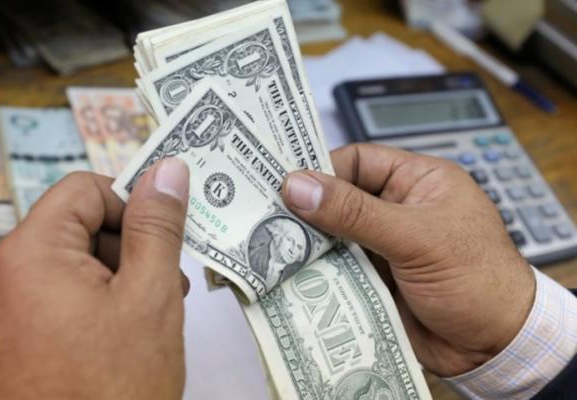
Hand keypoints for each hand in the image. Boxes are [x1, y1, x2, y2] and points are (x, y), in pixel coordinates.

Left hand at [0, 158, 189, 399]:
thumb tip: (168, 170)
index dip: (131, 204)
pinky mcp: (6, 343)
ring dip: (114, 279)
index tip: (165, 235)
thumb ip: (158, 226)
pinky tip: (121, 338)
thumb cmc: (114, 387)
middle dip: (127, 248)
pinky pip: (52, 301)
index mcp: (30, 252)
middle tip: (167, 283)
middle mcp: (2, 276)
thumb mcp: (150, 294)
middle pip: (74, 227)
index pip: (84, 190)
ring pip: (67, 266)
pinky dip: (90, 306)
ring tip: (150, 316)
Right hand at [282, 144, 535, 376]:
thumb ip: (355, 213)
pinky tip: (288, 274)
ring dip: (306, 244)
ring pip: (331, 236)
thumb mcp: (417, 238)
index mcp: (417, 182)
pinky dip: (314, 272)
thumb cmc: (477, 280)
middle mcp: (395, 210)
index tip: (283, 182)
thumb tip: (298, 186)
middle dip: (306, 209)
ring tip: (268, 245)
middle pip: (338, 199)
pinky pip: (334, 269)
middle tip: (263, 215)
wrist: (497, 347)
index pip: (357, 161)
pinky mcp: (371, 280)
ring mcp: (381, 247)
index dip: (321, 168)